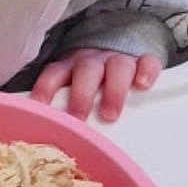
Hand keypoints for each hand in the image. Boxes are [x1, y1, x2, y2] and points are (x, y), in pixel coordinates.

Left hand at [30, 48, 161, 122]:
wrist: (120, 42)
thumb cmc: (91, 79)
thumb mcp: (73, 86)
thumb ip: (63, 105)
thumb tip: (49, 144)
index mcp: (71, 66)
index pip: (54, 74)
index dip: (45, 89)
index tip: (40, 108)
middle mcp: (93, 61)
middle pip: (85, 72)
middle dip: (81, 95)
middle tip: (78, 117)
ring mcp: (118, 58)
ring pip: (116, 67)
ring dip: (112, 90)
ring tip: (109, 114)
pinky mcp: (143, 60)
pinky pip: (147, 61)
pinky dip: (146, 71)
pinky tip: (142, 84)